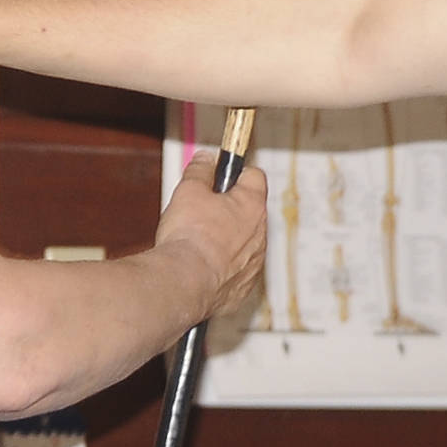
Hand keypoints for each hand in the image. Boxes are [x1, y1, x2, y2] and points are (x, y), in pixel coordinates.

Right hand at [155, 150, 267, 320]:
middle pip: (248, 210)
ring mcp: (254, 262)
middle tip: (200, 210)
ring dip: (226, 239)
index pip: (254, 176)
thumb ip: (200, 171)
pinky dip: (222, 266)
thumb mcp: (188, 191)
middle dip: (227, 208)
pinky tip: (202, 265)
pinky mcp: (244, 287)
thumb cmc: (190, 237)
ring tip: (198, 241)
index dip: (235, 173)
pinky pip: (237, 270)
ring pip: (243, 242)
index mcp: (252, 204)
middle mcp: (260, 234)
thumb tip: (205, 160)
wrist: (186, 282)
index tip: (219, 176)